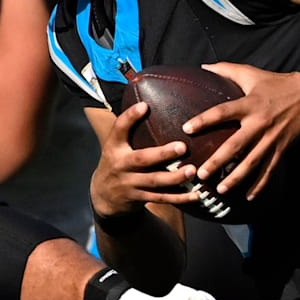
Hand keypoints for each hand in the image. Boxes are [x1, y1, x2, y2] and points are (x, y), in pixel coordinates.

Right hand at [90, 102, 200, 217]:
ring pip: (154, 181)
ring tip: (193, 170)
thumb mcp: (115, 145)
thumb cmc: (117, 161)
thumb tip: (149, 101)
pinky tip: (196, 195)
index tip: (144, 105)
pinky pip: (162, 198)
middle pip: (142, 159)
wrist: (102, 195)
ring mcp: (130, 184)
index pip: (119, 129)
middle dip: (163, 154)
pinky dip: (180, 197)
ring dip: (175, 177)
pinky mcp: (139, 198)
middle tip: (183, 147)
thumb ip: (130, 128)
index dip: (130, 117)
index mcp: (114, 146)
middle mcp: (121, 165)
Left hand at [182, 62, 299, 199]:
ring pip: (252, 163)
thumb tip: (203, 67)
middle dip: (217, 161)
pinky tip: (249, 197)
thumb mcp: (252, 73)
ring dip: (236, 178)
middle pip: (235, 145)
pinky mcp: (282, 148)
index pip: (222, 112)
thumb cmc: (277, 83)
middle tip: (201, 173)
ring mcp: (272, 139)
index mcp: (249, 104)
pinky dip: (260, 185)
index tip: (187, 129)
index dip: (204, 120)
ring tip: (220, 189)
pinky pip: (270, 170)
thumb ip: (226, 69)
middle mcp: (259, 123)